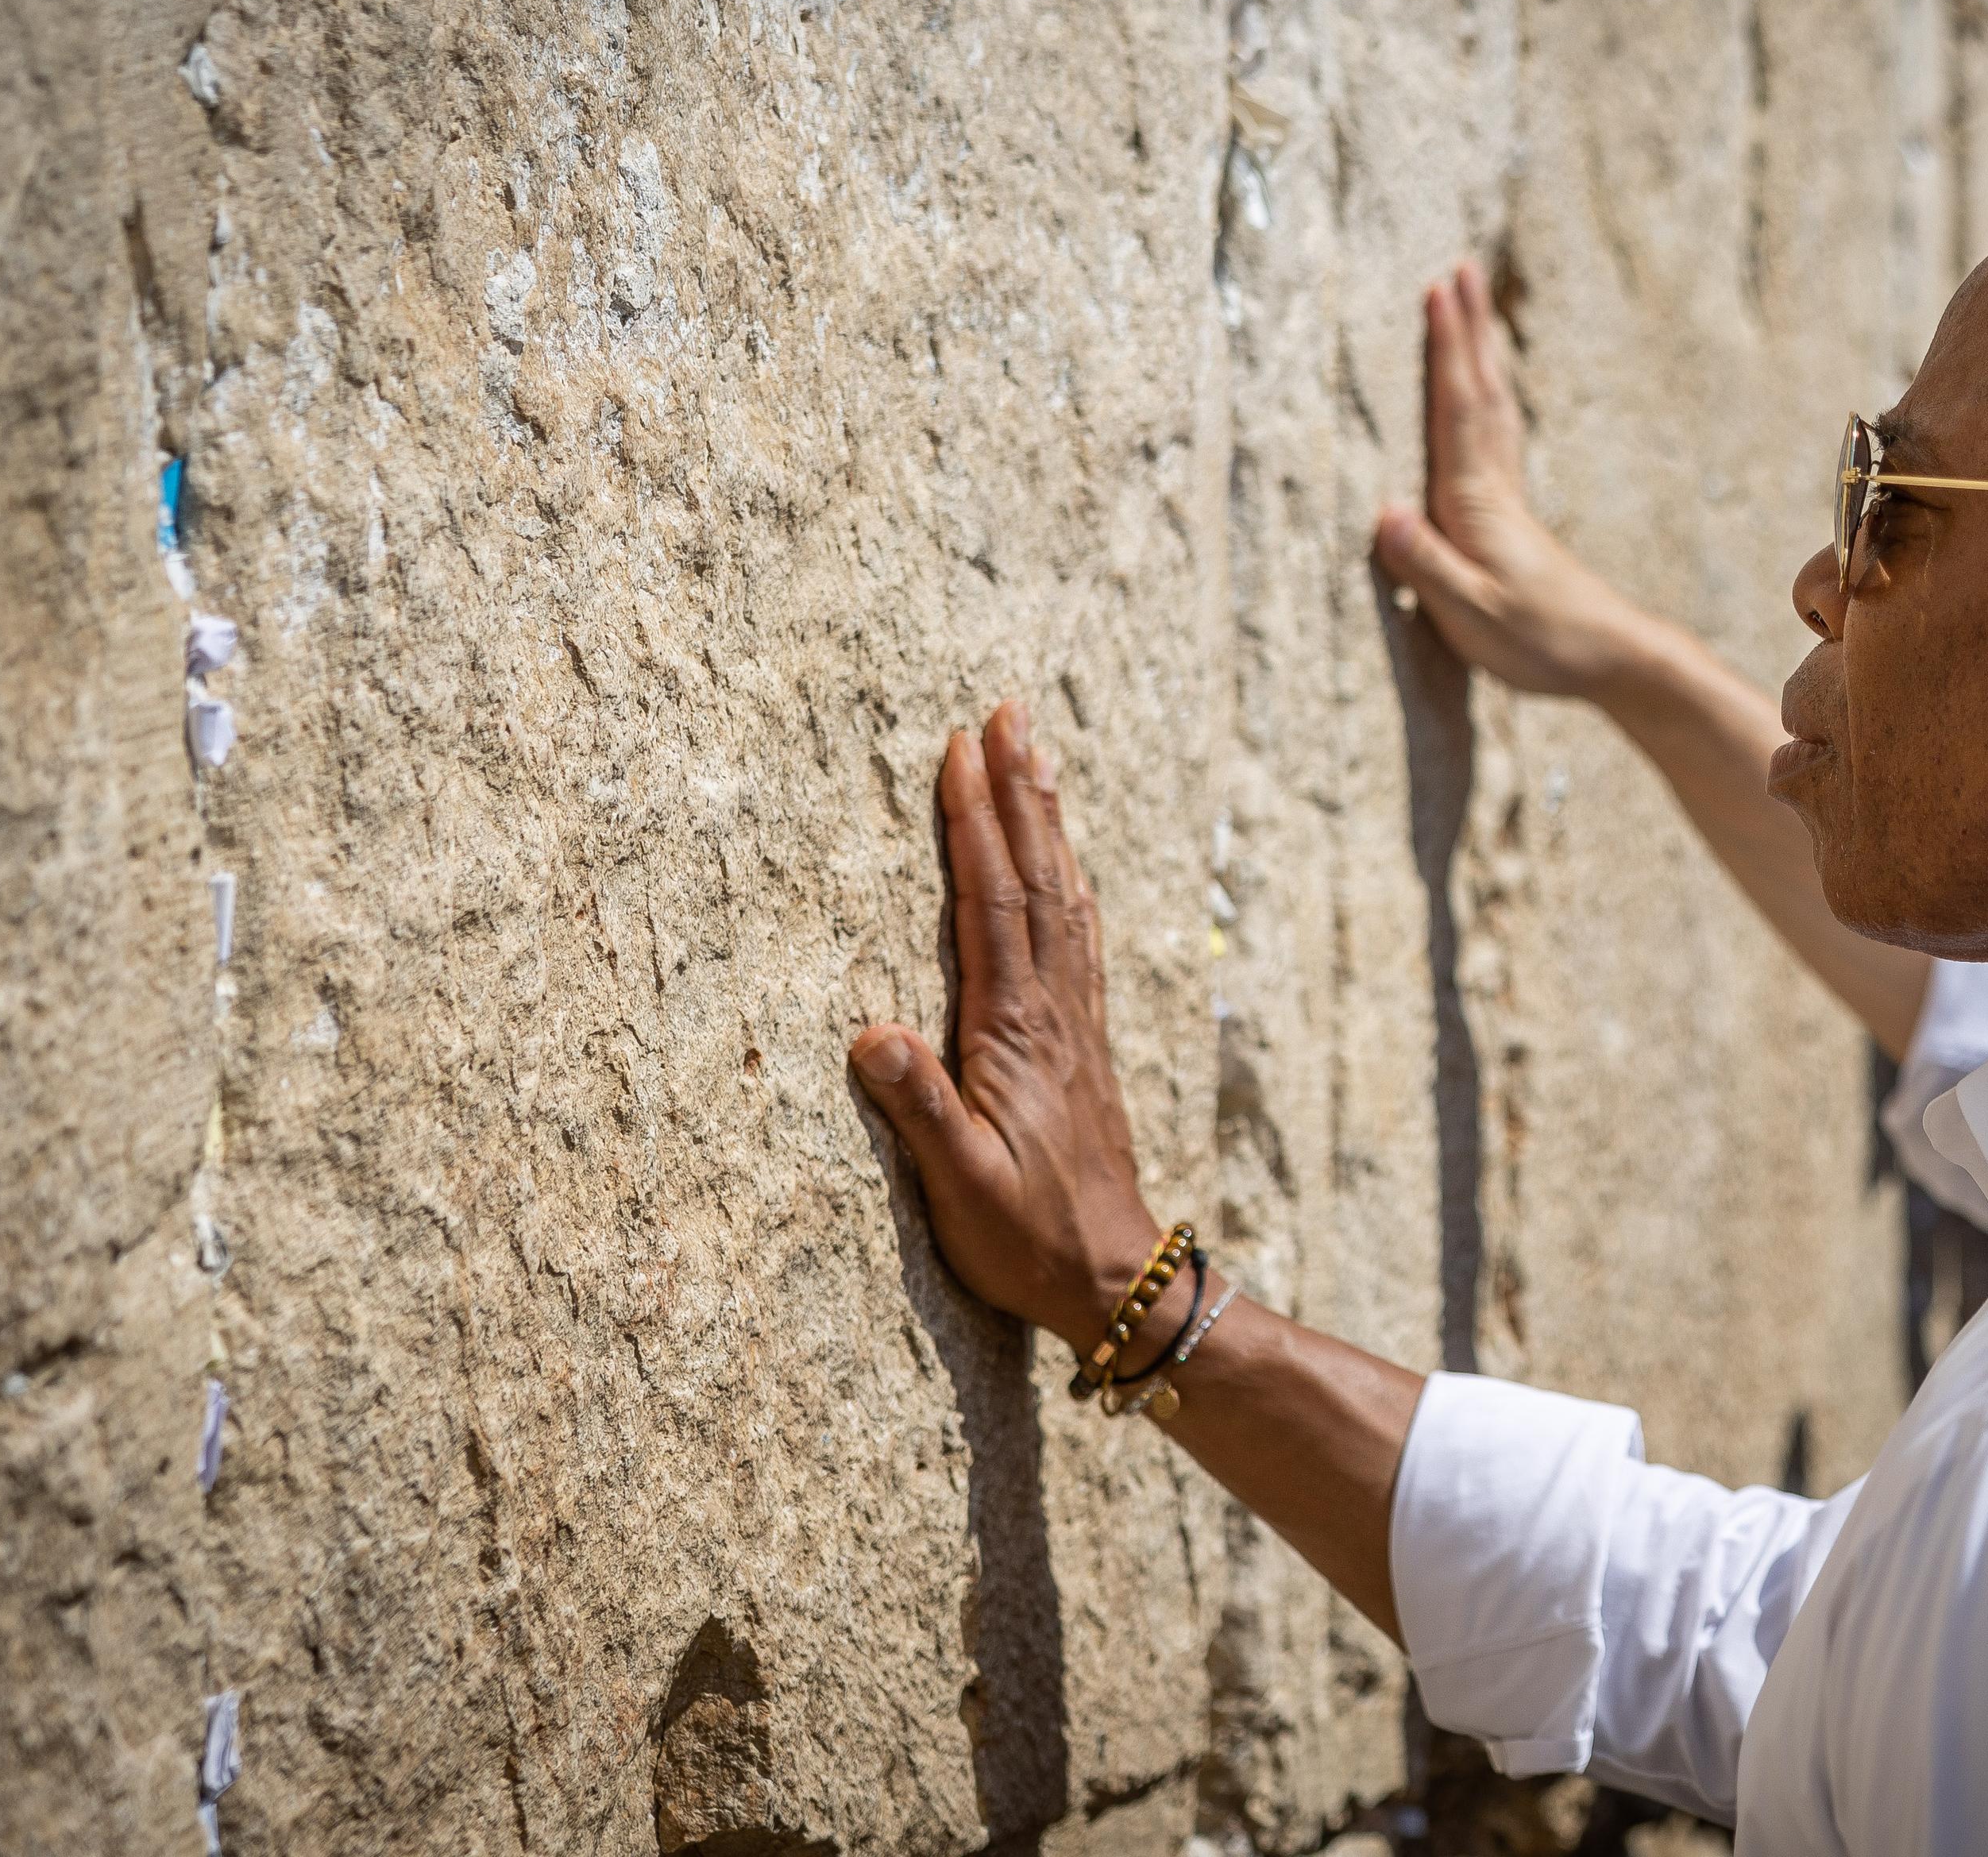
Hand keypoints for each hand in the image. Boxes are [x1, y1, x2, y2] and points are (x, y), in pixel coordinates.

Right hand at [850, 701, 1160, 1347]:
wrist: (1118, 1277)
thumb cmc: (1030, 1239)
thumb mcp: (960, 1188)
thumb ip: (919, 1108)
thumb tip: (869, 1031)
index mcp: (1014, 1033)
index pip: (993, 903)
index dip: (976, 823)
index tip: (961, 750)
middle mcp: (1053, 1011)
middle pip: (1036, 877)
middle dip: (1018, 790)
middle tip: (1009, 711)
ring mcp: (1076, 1023)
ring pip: (1064, 896)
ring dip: (1050, 821)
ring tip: (1040, 753)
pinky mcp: (1086, 1043)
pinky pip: (1079, 937)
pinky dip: (1069, 881)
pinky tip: (1068, 861)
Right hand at [1372, 261, 1653, 698]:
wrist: (1609, 658)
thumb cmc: (1538, 642)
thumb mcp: (1472, 616)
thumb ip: (1427, 567)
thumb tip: (1386, 512)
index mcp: (1477, 504)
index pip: (1457, 412)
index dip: (1446, 351)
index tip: (1438, 292)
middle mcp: (1495, 488)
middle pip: (1481, 391)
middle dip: (1468, 329)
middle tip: (1461, 268)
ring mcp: (1508, 500)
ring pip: (1493, 407)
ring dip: (1481, 353)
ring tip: (1472, 308)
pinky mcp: (1513, 517)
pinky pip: (1496, 434)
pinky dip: (1487, 396)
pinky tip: (1486, 392)